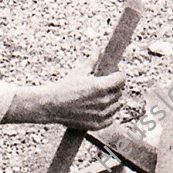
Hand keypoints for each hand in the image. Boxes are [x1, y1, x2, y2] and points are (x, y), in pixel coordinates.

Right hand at [5, 70, 125, 127]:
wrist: (51, 105)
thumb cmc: (65, 86)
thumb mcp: (79, 71)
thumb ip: (92, 60)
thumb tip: (97, 48)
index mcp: (100, 86)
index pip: (121, 79)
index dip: (118, 75)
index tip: (113, 75)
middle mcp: (103, 101)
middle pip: (119, 92)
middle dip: (114, 87)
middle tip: (104, 84)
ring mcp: (101, 115)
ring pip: (117, 105)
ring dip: (112, 100)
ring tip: (101, 96)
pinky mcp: (97, 125)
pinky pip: (111, 118)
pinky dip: (108, 113)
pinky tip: (99, 107)